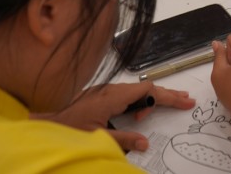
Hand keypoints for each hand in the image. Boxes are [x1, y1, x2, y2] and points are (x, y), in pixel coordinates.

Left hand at [36, 82, 194, 151]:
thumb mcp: (97, 137)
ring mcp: (105, 91)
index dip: (167, 97)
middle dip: (168, 94)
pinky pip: (126, 94)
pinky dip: (140, 100)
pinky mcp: (100, 95)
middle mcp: (111, 90)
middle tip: (187, 100)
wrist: (44, 122)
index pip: (148, 91)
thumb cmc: (68, 129)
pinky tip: (141, 112)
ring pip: (137, 90)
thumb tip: (145, 142)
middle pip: (146, 88)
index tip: (184, 103)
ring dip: (154, 97)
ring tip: (172, 101)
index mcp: (113, 97)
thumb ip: (123, 139)